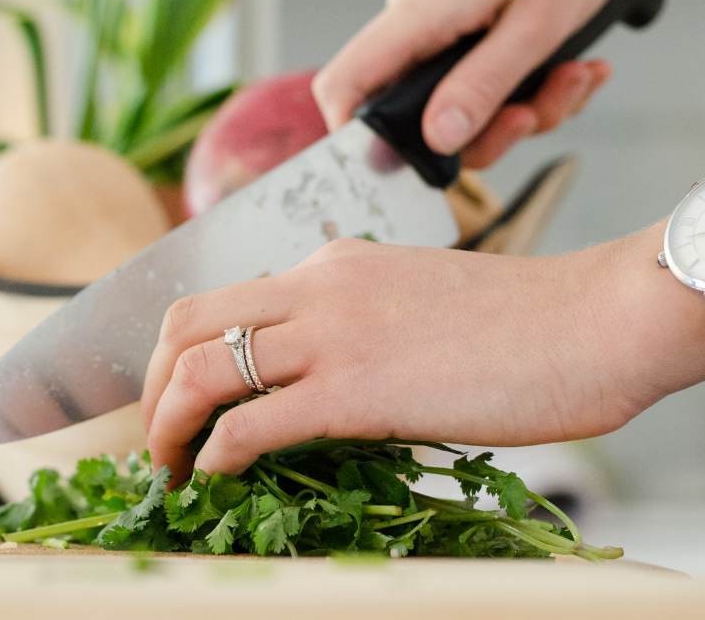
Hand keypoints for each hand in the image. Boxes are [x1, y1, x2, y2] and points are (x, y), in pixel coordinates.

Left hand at [141, 222, 704, 485]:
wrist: (593, 321)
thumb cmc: (520, 324)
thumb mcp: (411, 301)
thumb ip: (352, 326)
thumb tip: (311, 383)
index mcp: (329, 267)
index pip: (219, 301)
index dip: (176, 354)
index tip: (176, 400)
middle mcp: (315, 288)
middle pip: (184, 324)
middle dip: (150, 387)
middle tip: (156, 438)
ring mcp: (331, 335)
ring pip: (200, 370)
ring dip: (166, 427)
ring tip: (168, 469)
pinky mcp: (355, 390)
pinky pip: (251, 424)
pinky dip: (214, 455)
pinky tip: (214, 477)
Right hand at [313, 0, 613, 167]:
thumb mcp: (538, 20)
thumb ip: (485, 81)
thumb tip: (439, 138)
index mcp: (417, 16)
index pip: (347, 84)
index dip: (354, 135)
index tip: (397, 167)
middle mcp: (420, 28)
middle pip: (417, 116)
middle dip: (487, 133)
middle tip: (533, 115)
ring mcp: (444, 34)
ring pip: (463, 110)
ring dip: (527, 110)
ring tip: (573, 77)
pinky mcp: (472, 37)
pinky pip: (488, 88)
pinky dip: (536, 90)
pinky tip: (571, 68)